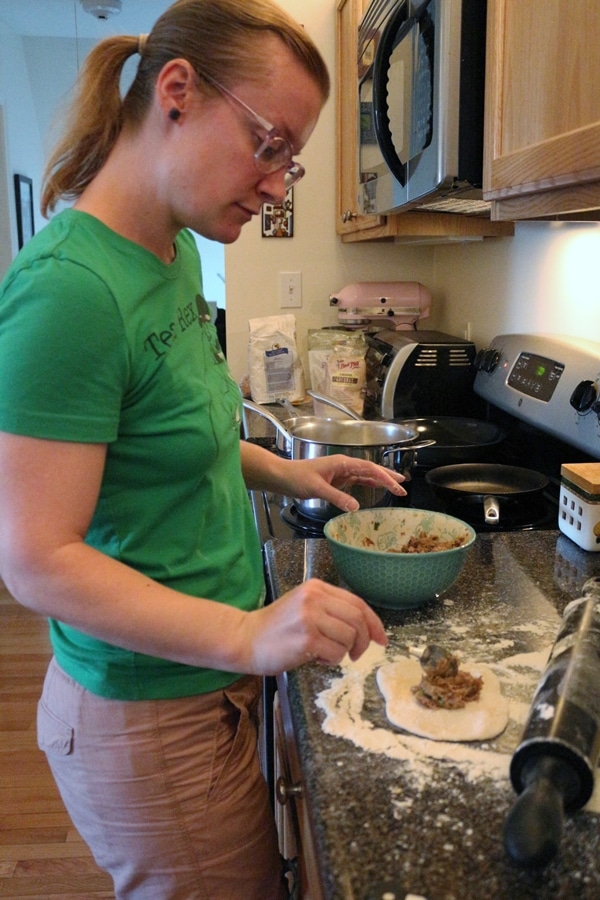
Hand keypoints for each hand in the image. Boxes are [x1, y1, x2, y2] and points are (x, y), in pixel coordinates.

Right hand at [244, 578, 386, 673]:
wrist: (245, 639)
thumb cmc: (276, 628)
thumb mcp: (304, 606)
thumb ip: (331, 610)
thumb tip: (367, 629)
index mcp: (317, 587)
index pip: (357, 603)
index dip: (374, 623)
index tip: (381, 639)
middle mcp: (315, 598)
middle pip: (358, 619)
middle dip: (363, 641)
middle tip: (356, 655)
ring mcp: (310, 617)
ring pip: (349, 638)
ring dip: (342, 652)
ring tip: (323, 652)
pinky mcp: (307, 639)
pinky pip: (336, 653)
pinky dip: (331, 660)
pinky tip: (314, 657)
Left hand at [285, 454, 405, 512]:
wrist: (282, 477)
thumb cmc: (297, 479)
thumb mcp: (317, 489)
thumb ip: (337, 497)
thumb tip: (356, 508)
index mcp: (342, 463)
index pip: (369, 468)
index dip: (385, 477)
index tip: (397, 486)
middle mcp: (344, 465)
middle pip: (371, 469)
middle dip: (388, 476)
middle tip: (404, 486)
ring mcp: (341, 472)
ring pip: (366, 475)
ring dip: (380, 480)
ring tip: (396, 487)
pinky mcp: (337, 479)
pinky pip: (357, 481)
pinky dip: (368, 484)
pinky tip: (376, 489)